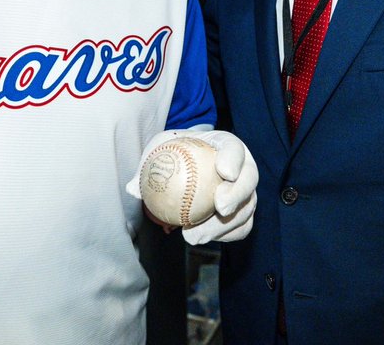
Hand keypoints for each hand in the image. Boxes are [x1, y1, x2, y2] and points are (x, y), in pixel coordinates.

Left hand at [125, 129, 258, 244]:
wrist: (188, 163)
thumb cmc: (175, 151)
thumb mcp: (159, 149)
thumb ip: (147, 165)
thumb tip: (133, 188)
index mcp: (227, 144)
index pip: (234, 148)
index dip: (233, 159)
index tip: (223, 171)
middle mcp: (243, 167)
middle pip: (249, 180)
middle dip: (237, 195)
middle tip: (219, 208)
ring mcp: (246, 191)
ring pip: (246, 209)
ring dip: (224, 225)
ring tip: (196, 235)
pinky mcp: (243, 211)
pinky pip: (240, 227)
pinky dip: (223, 235)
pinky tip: (199, 239)